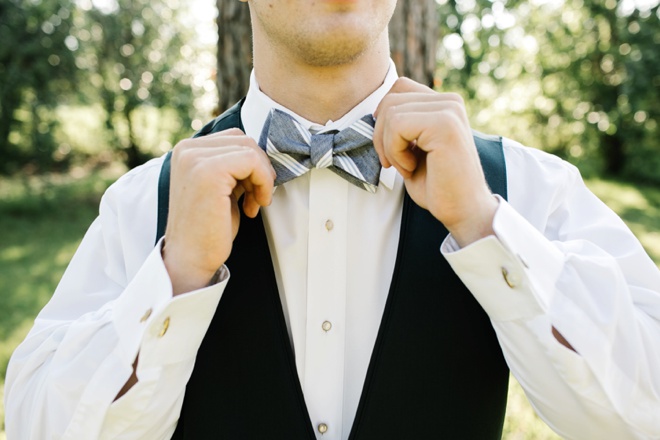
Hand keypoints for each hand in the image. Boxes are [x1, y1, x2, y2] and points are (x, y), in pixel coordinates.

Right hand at [163, 128, 274, 294]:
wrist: (190, 259)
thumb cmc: (208, 229)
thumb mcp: (222, 188)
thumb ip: (234, 167)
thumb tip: (261, 154)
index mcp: (187, 150)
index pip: (235, 138)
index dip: (253, 164)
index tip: (251, 191)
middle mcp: (187, 149)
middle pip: (245, 140)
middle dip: (259, 170)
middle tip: (255, 199)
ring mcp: (195, 159)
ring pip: (250, 149)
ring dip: (262, 178)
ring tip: (253, 203)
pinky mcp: (208, 171)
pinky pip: (252, 161)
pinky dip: (263, 182)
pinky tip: (253, 206)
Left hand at [373, 77, 497, 246]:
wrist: (462, 210)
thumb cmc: (437, 185)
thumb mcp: (413, 148)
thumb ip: (402, 124)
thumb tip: (375, 112)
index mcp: (444, 104)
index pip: (399, 89)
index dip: (384, 118)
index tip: (391, 148)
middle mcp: (450, 101)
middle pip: (391, 100)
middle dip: (382, 136)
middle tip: (395, 163)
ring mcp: (450, 110)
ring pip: (391, 113)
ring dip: (390, 147)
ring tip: (407, 167)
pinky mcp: (445, 124)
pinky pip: (397, 126)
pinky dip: (396, 152)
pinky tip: (412, 167)